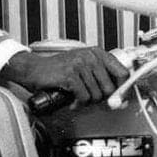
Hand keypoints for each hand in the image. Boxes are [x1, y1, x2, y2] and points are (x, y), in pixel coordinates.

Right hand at [0, 46, 127, 105]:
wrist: (34, 69)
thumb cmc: (58, 71)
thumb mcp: (83, 67)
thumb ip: (102, 78)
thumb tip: (119, 98)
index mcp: (97, 53)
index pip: (123, 72)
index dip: (123, 89)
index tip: (120, 99)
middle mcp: (91, 56)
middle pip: (110, 88)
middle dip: (100, 99)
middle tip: (89, 98)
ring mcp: (80, 65)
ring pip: (96, 95)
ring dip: (86, 102)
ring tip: (77, 97)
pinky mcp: (70, 75)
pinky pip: (84, 98)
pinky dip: (77, 104)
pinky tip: (71, 101)